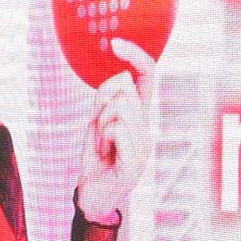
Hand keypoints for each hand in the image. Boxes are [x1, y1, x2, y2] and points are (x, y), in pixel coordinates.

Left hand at [74, 38, 152, 224]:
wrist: (93, 198)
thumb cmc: (96, 161)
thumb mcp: (95, 124)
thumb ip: (106, 101)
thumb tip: (121, 76)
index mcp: (139, 116)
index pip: (146, 78)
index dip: (136, 56)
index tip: (116, 42)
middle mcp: (146, 128)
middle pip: (124, 90)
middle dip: (101, 105)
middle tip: (99, 133)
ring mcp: (144, 145)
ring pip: (119, 109)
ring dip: (100, 126)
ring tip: (102, 147)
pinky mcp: (136, 163)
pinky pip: (118, 131)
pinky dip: (103, 140)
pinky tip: (105, 156)